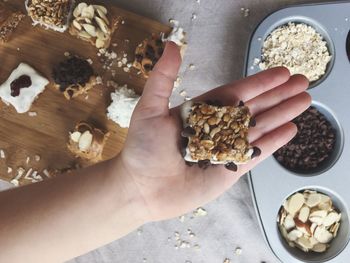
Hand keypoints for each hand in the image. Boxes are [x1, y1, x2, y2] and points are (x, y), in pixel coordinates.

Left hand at [120, 42, 310, 221]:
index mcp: (201, 111)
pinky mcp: (229, 170)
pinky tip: (290, 130)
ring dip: (282, 115)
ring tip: (305, 102)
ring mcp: (225, 149)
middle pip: (254, 108)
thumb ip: (163, 78)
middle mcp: (216, 128)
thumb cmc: (142, 149)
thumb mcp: (150, 108)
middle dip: (279, 95)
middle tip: (304, 83)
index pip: (237, 92)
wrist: (141, 188)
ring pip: (259, 128)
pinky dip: (273, 143)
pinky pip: (255, 154)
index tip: (282, 72)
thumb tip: (171, 44)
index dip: (260, 82)